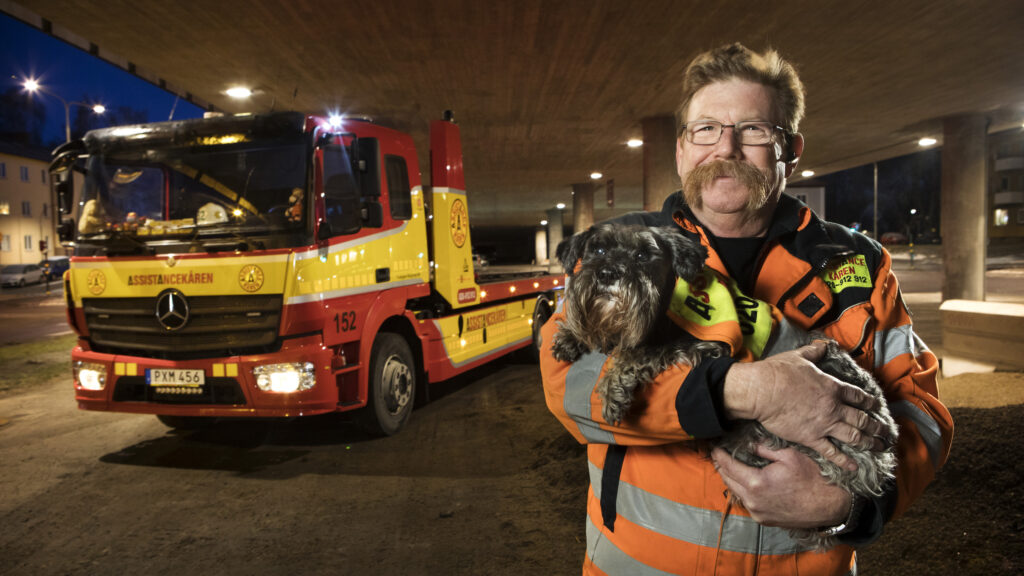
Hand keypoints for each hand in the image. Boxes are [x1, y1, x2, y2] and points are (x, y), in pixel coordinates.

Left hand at [712, 444, 849, 528]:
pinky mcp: (764, 520)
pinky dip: (744, 491)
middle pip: (727, 480)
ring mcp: (758, 513)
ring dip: (732, 479)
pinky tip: (748, 481)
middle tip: (720, 454)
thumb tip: (747, 443)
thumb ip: (763, 449)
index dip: (719, 454)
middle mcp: (753, 501)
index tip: (715, 446)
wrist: (830, 505)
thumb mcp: (788, 456)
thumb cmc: (812, 478)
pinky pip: (747, 502)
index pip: (727, 466)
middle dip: (722, 466)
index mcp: (756, 483)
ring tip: (732, 465)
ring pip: (736, 492)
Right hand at [723, 341, 890, 470]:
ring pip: (854, 436)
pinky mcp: (811, 438)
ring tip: (879, 447)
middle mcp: (834, 407)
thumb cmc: (779, 372)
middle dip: (876, 426)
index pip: (857, 396)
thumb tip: (824, 345)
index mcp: (832, 387)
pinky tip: (854, 467)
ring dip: (869, 442)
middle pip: (862, 419)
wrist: (762, 391)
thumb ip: (815, 352)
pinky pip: (832, 452)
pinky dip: (844, 460)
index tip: (877, 406)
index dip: (869, 401)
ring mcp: (824, 424)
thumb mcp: (799, 356)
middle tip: (885, 432)